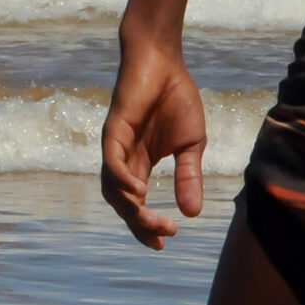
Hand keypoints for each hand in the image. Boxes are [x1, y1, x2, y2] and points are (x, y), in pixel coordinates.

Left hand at [101, 41, 206, 248]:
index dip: (146, 226)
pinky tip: (139, 191)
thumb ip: (188, 177)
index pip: (137, 203)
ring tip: (149, 218)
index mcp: (140, 164)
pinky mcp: (113, 129)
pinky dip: (122, 179)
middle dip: (140, 223)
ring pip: (113, 186)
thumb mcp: (191, 145)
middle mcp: (123, 159)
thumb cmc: (176, 99)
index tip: (165, 242)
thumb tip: (193, 214)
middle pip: (122, 202)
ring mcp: (116, 145)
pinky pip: (111, 160)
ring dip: (130, 206)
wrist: (164, 62)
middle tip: (163, 235)